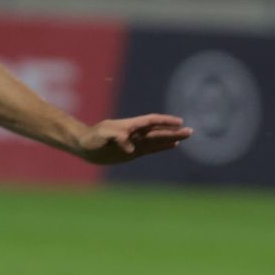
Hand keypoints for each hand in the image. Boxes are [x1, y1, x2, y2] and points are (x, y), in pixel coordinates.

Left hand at [76, 113, 192, 164]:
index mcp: (129, 126)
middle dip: (174, 131)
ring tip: (186, 136)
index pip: (151, 122)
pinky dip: (162, 146)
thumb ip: (115, 138)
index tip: (178, 122)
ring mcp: (135, 142)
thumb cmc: (91, 138)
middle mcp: (135, 133)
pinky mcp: (132, 152)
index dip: (164, 122)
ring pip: (157, 139)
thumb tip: (130, 149)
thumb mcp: (101, 136)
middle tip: (190, 132)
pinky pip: (151, 148)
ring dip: (171, 138)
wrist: (83, 145)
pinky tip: (173, 145)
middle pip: (158, 131)